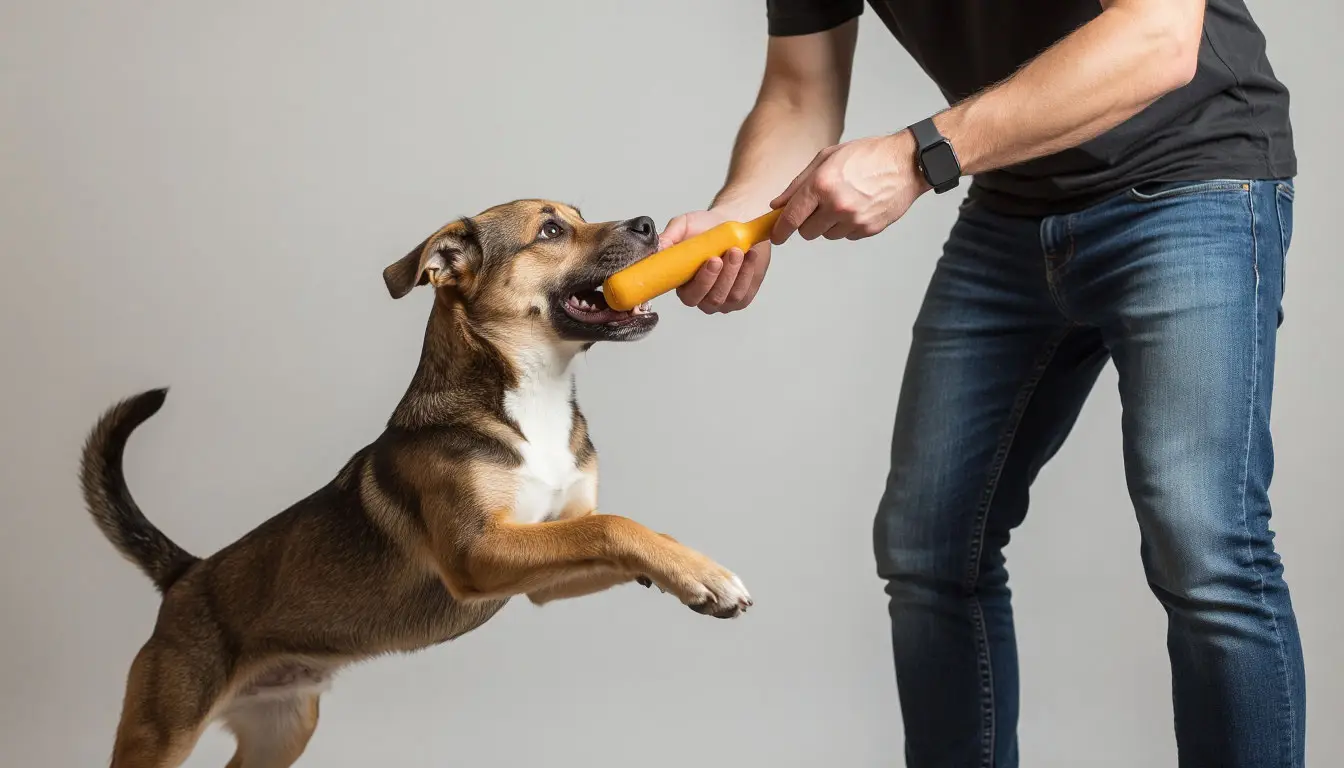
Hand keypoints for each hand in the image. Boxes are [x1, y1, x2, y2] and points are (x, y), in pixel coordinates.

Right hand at [659, 209, 771, 313]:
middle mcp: (702, 297)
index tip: (712, 260)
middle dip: (723, 276)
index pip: (689, 296)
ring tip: (740, 250)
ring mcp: (723, 299)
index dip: (702, 282)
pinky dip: (749, 273)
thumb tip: (657, 247)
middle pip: (712, 299)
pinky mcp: (742, 297)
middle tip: (730, 252)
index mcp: (684, 285)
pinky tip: (750, 256)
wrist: (732, 223)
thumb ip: (669, 236)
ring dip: (737, 272)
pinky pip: (745, 293)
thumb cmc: (706, 228)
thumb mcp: (684, 225)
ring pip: (730, 297)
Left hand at [769, 131, 930, 243]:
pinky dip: (847, 225)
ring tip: (844, 201)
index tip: (776, 235)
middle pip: (807, 232)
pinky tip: (859, 206)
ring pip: (826, 235)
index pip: (792, 217)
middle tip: (818, 206)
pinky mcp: (868, 229)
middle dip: (807, 222)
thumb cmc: (867, 156)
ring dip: (829, 224)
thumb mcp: (826, 158)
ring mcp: (854, 219)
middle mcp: (837, 205)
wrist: (906, 163)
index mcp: (822, 184)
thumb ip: (798, 184)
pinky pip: (846, 235)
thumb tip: (777, 205)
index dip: (780, 230)